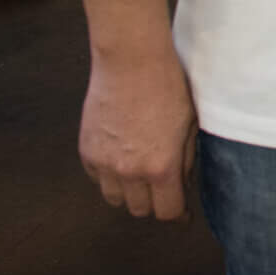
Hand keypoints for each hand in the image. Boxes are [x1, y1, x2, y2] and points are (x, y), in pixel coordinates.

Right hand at [80, 40, 197, 220]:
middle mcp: (129, 172)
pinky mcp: (86, 151)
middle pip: (140, 209)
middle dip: (154, 201)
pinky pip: (97, 178)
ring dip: (129, 192)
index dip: (177, 213)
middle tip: (162, 186)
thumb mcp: (189, 125)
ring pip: (115, 198)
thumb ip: (186, 160)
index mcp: (161, 167)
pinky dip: (108, 175)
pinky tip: (121, 156)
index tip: (181, 213)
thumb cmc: (168, 87)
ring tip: (140, 171)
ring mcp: (103, 163)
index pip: (166, 211)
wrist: (131, 61)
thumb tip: (182, 184)